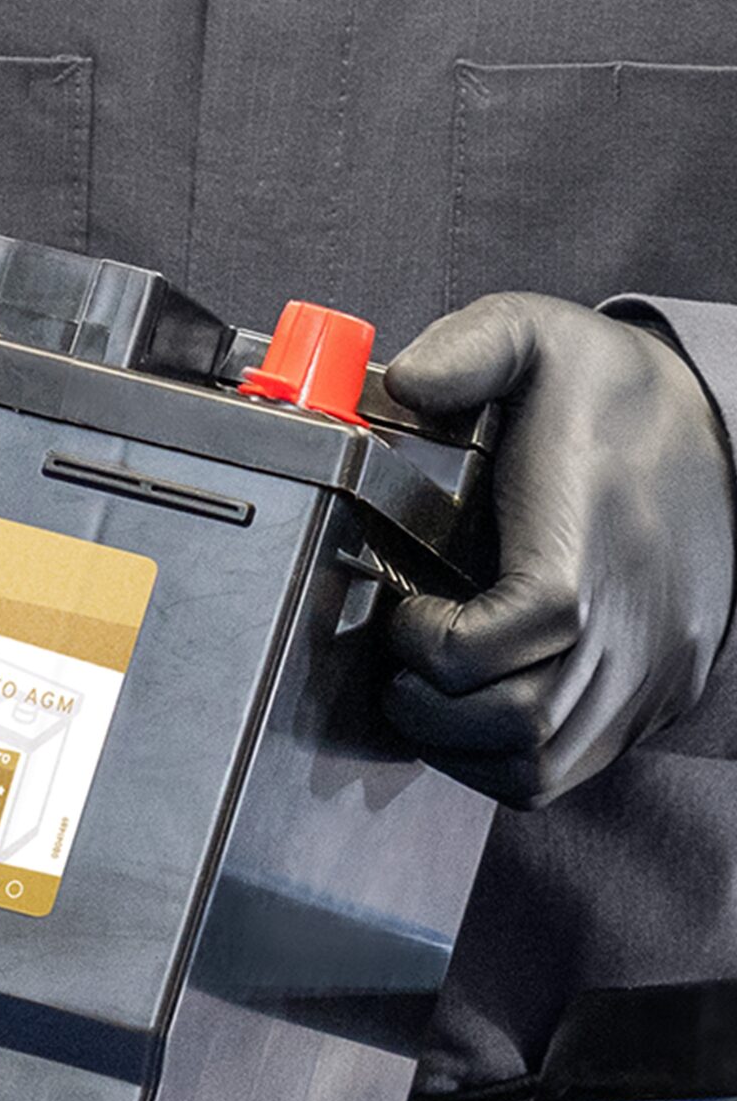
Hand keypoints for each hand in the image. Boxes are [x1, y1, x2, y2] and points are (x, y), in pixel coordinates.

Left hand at [381, 293, 735, 808]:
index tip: (405, 612)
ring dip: (461, 745)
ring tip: (421, 693)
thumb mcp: (536, 334)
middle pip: (526, 718)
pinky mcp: (659, 696)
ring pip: (543, 764)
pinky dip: (507, 759)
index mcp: (593, 534)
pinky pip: (575, 766)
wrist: (719, 428)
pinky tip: (470, 711)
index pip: (530, 622)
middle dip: (430, 704)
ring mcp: (651, 670)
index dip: (443, 640)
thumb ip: (468, 347)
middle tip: (395, 664)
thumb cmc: (608, 389)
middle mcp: (634, 619)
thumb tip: (406, 383)